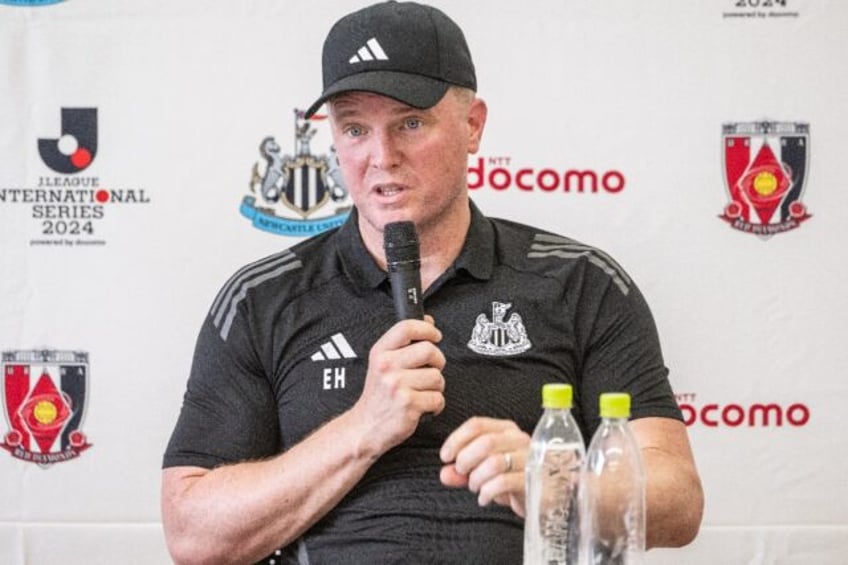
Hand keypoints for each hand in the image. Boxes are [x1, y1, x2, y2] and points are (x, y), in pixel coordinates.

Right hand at [351, 316, 445, 456]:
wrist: (364, 428)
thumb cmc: (378, 397)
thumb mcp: (382, 364)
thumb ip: (403, 344)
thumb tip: (428, 322)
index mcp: (380, 352)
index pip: (407, 328)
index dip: (427, 329)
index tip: (435, 335)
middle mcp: (387, 366)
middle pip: (430, 350)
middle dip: (437, 362)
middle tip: (430, 371)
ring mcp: (397, 385)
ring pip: (437, 377)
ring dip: (435, 388)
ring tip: (421, 392)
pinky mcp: (408, 404)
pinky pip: (438, 399)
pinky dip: (435, 406)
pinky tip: (422, 406)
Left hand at [439, 417, 529, 516]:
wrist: (546, 497)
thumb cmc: (514, 479)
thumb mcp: (485, 473)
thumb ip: (463, 471)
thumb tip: (445, 473)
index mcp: (506, 430)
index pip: (477, 425)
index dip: (456, 439)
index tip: (446, 456)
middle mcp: (519, 439)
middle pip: (485, 442)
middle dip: (466, 459)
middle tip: (462, 473)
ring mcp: (529, 459)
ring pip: (494, 462)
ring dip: (476, 477)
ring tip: (475, 487)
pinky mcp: (533, 480)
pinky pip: (503, 482)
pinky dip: (487, 491)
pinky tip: (484, 497)